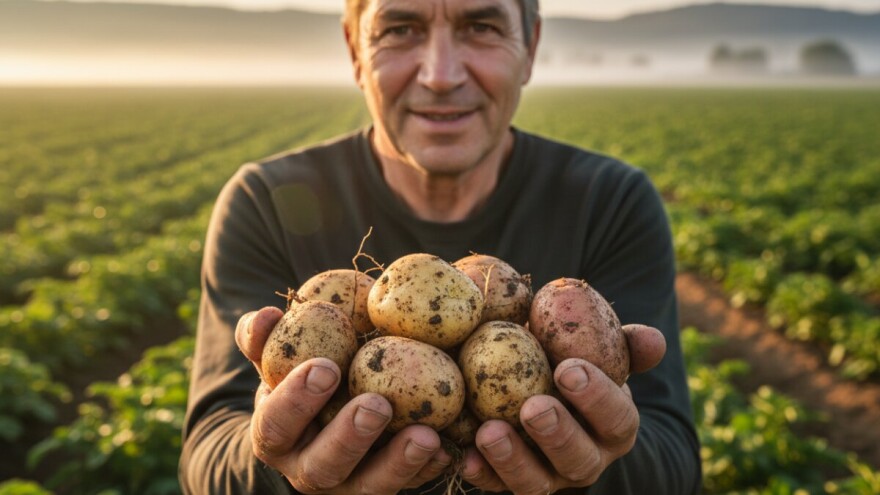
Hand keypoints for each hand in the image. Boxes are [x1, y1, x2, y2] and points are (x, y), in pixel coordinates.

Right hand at [235, 307, 453, 493]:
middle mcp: (307, 469)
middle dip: (350, 437)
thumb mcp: (276, 360)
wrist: (315, 424)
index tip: (326, 366)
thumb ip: (264, 338)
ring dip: (398, 462)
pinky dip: (427, 468)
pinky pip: (407, 485)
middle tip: (377, 404)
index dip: (297, 400)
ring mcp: (347, 484)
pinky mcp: (382, 485)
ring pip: (369, 486)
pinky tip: (447, 448)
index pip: (276, 424)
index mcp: (276, 436)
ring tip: (426, 435)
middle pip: (323, 465)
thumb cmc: (297, 378)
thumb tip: (266, 316)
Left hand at [461, 324, 666, 493]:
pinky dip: (481, 473)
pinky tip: (464, 457)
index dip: (597, 396)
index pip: (617, 417)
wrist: (553, 399)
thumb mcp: (602, 354)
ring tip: (489, 432)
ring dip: (513, 460)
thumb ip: (624, 345)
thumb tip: (653, 339)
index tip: (569, 369)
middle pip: (578, 457)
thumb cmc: (576, 365)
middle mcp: (587, 458)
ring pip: (537, 482)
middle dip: (556, 433)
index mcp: (615, 426)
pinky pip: (497, 487)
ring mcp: (549, 477)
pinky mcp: (511, 483)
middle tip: (533, 407)